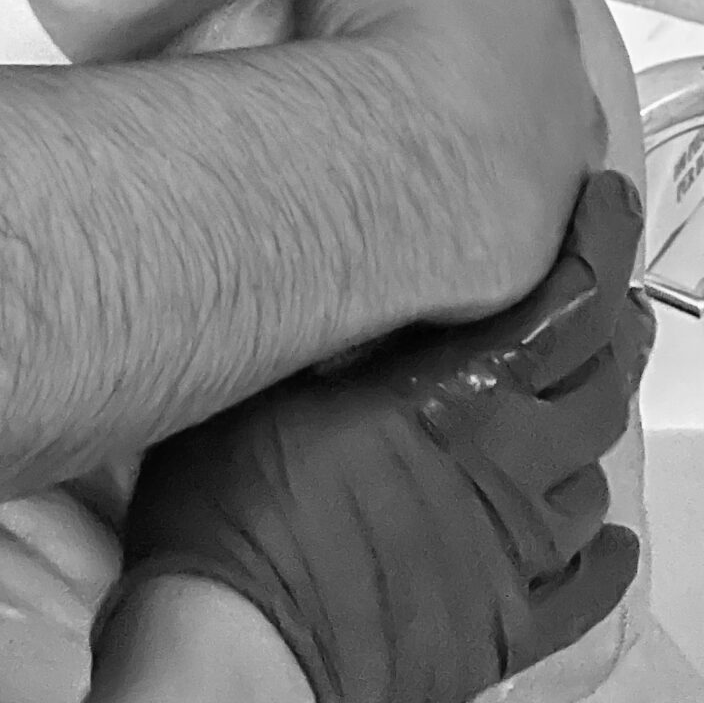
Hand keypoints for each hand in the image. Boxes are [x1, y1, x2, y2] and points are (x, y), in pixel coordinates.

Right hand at [105, 173, 652, 702]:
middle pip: (600, 379)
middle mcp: (505, 467)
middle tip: (609, 282)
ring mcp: (514, 551)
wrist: (243, 653)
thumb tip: (349, 263)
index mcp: (454, 395)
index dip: (598, 241)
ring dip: (602, 417)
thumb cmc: (237, 517)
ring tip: (596, 381)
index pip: (565, 301)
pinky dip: (606, 549)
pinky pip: (587, 583)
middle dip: (615, 320)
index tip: (603, 198)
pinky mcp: (506, 625)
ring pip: (598, 471)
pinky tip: (612, 532)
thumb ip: (329, 325)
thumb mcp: (266, 377)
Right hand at [294, 0, 606, 316]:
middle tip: (396, 43)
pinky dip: (481, 186)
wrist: (401, 166)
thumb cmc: (390, 28)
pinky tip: (434, 190)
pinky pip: (516, 194)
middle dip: (466, 32)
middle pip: (513, 33)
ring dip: (481, 115)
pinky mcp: (543, 223)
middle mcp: (558, 65)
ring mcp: (558, 149)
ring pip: (525, 117)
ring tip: (412, 126)